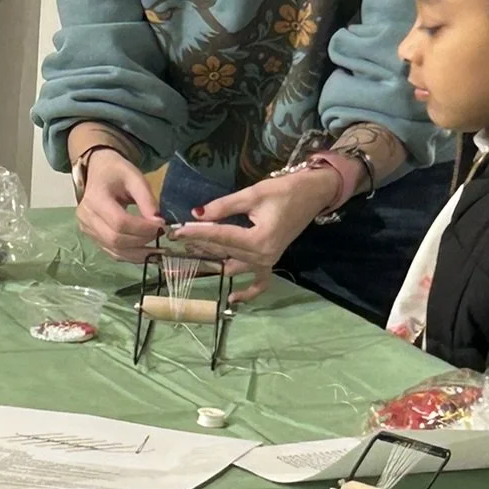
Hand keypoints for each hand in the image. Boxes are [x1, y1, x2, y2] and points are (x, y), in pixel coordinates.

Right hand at [75, 148, 164, 261]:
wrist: (97, 171)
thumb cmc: (116, 172)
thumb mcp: (134, 177)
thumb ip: (147, 199)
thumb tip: (158, 222)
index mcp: (95, 198)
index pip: (119, 222)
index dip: (142, 228)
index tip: (161, 225)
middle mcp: (86, 217)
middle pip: (116, 239)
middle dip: (142, 240)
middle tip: (160, 233)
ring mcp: (86, 229)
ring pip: (114, 249)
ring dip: (138, 252)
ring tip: (156, 247)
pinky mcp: (91, 237)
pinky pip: (111, 252)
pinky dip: (130, 255)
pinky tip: (145, 252)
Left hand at [170, 167, 342, 302]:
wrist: (313, 194)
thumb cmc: (285, 191)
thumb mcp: (252, 194)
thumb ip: (223, 206)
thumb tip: (197, 214)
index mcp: (259, 239)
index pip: (220, 237)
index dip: (196, 232)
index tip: (176, 231)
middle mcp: (263, 255)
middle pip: (224, 251)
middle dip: (200, 243)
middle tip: (176, 238)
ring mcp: (267, 261)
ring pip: (233, 264)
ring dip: (213, 260)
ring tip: (189, 255)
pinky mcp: (271, 260)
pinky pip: (259, 282)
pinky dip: (248, 292)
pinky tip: (233, 298)